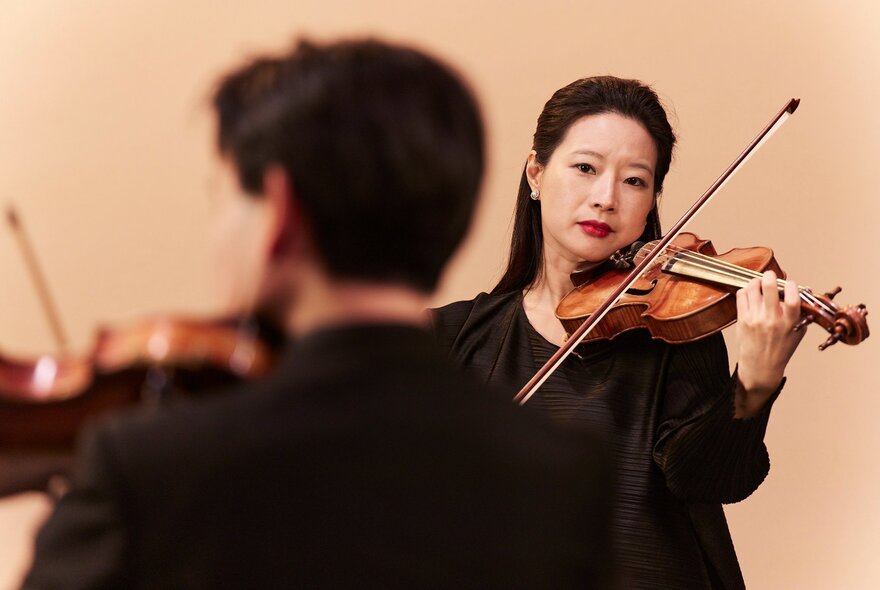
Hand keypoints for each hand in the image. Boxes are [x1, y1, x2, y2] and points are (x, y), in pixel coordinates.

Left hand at [734, 270, 805, 417]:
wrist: (760, 369)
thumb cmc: (781, 351)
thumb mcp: (797, 334)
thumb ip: (799, 315)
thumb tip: (801, 293)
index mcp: (789, 323)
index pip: (793, 297)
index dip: (792, 286)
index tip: (790, 283)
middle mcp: (772, 319)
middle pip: (770, 288)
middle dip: (770, 276)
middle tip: (770, 275)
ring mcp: (755, 319)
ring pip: (752, 289)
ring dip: (756, 282)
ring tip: (759, 283)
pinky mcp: (742, 320)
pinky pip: (741, 296)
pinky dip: (745, 291)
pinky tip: (749, 293)